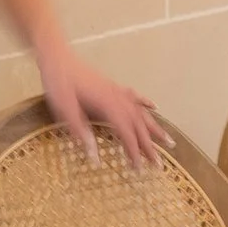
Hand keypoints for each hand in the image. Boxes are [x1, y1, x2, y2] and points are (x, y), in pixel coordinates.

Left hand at [42, 53, 164, 169]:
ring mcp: (117, 91)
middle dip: (150, 147)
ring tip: (169, 143)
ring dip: (155, 129)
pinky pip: (134, 96)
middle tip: (159, 166)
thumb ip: (81, 133)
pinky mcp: (112, 86)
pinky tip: (155, 108)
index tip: (139, 169)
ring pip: (141, 112)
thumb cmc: (58, 83)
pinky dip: (146, 103)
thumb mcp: (64, 110)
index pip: (126, 132)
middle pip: (138, 125)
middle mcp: (117, 98)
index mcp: (106, 105)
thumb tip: (94, 158)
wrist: (57, 57)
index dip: (134, 151)